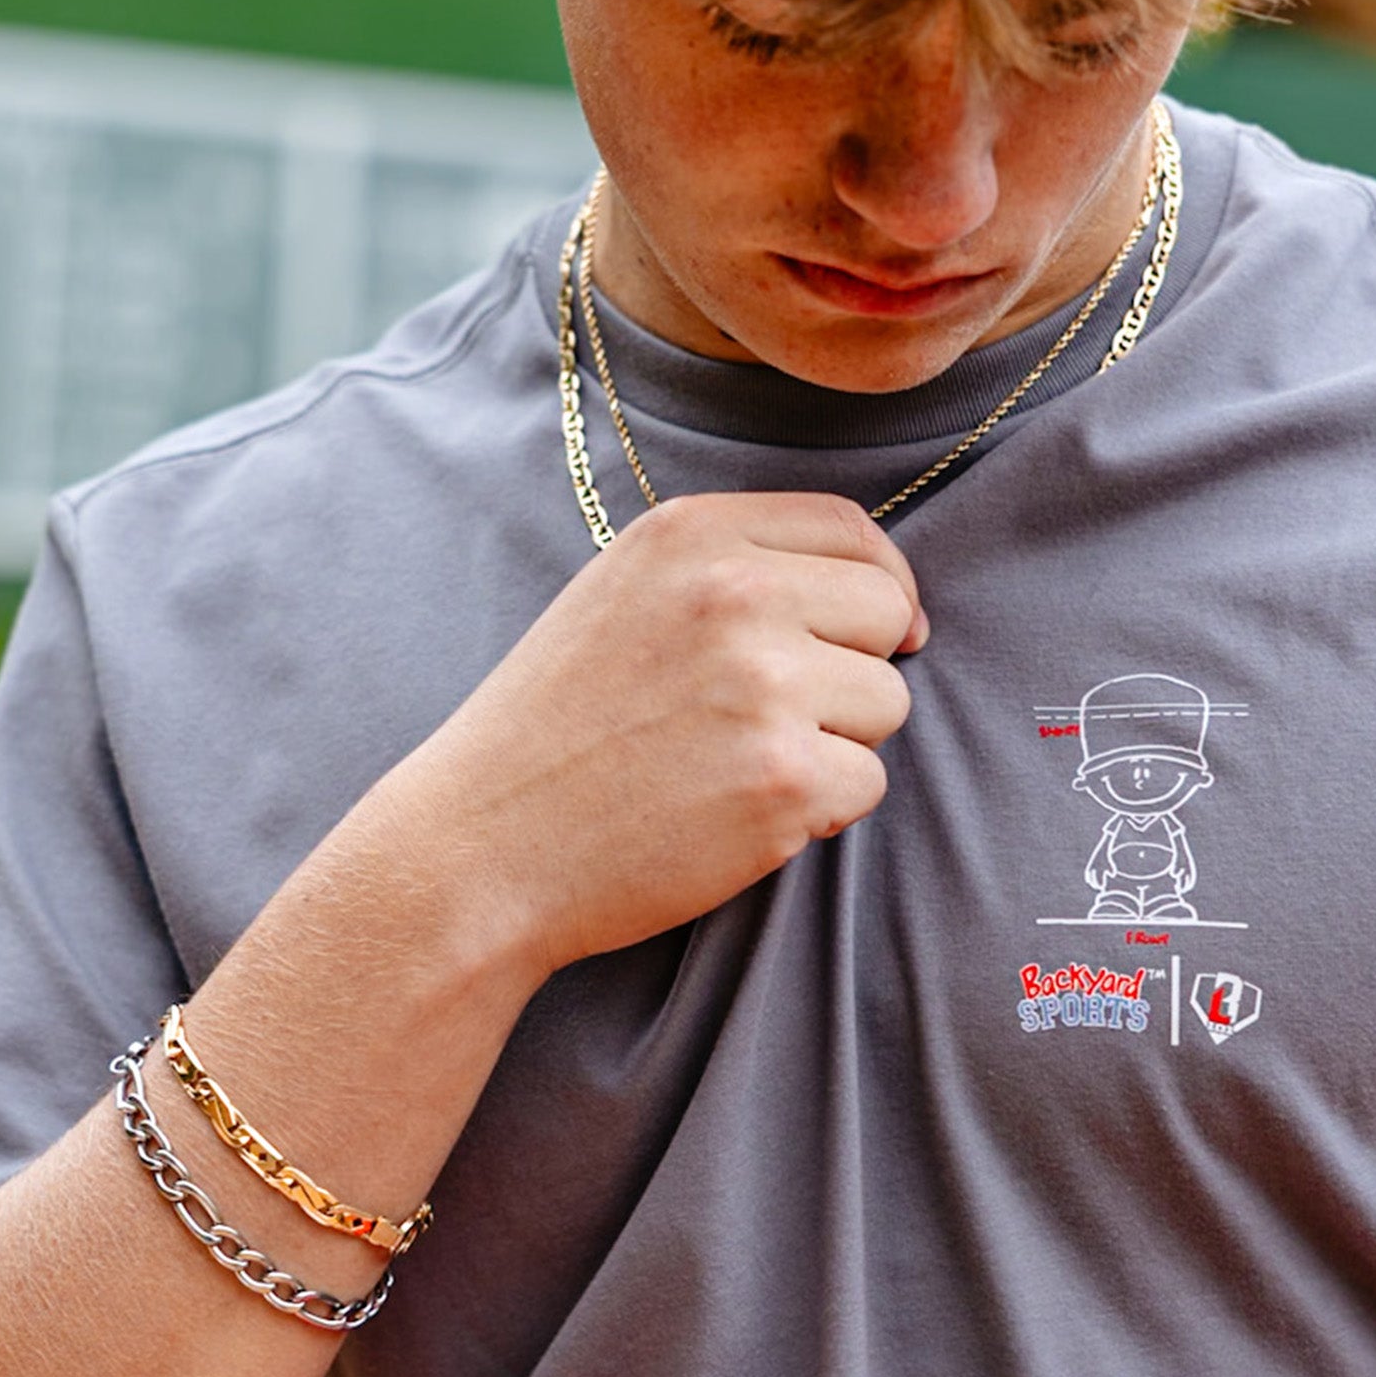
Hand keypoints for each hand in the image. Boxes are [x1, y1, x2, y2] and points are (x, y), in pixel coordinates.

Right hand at [399, 492, 926, 975]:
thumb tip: (891, 600)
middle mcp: (735, 593)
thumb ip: (734, 572)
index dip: (877, 585)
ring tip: (736, 768)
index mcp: (692, 535)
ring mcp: (764, 687)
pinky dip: (818, 813)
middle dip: (854, 669)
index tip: (872, 636)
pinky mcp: (785, 779)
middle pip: (886, 612)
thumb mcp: (624, 597)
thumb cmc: (557, 732)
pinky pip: (867, 785)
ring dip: (836, 744)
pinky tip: (736, 817)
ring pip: (887, 704)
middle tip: (775, 719)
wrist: (484, 845)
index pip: (850, 531)